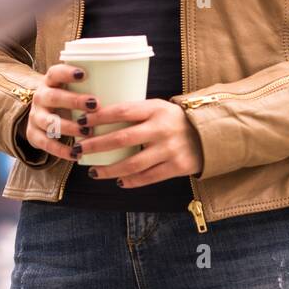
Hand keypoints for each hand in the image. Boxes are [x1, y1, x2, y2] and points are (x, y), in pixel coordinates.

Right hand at [21, 64, 97, 162]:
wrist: (42, 116)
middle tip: (95, 104)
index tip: (84, 74)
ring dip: (69, 127)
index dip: (67, 72)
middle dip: (74, 101)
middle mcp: (40, 97)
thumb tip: (127, 85)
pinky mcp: (33, 135)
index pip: (55, 73)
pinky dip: (61, 150)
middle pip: (53, 97)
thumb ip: (92, 87)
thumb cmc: (67, 101)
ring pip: (49, 121)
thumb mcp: (73, 90)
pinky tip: (77, 154)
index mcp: (50, 82)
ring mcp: (35, 116)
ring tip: (88, 132)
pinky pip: (46, 144)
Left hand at [75, 99, 203, 185]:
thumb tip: (97, 117)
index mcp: (155, 108)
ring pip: (132, 163)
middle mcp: (162, 128)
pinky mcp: (177, 167)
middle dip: (96, 145)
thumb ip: (135, 112)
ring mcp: (170, 149)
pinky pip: (148, 177)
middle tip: (78, 149)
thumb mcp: (158, 107)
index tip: (80, 121)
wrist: (209, 133)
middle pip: (122, 138)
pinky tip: (118, 181)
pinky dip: (130, 181)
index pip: (121, 111)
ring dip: (109, 169)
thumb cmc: (174, 119)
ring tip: (93, 172)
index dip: (99, 117)